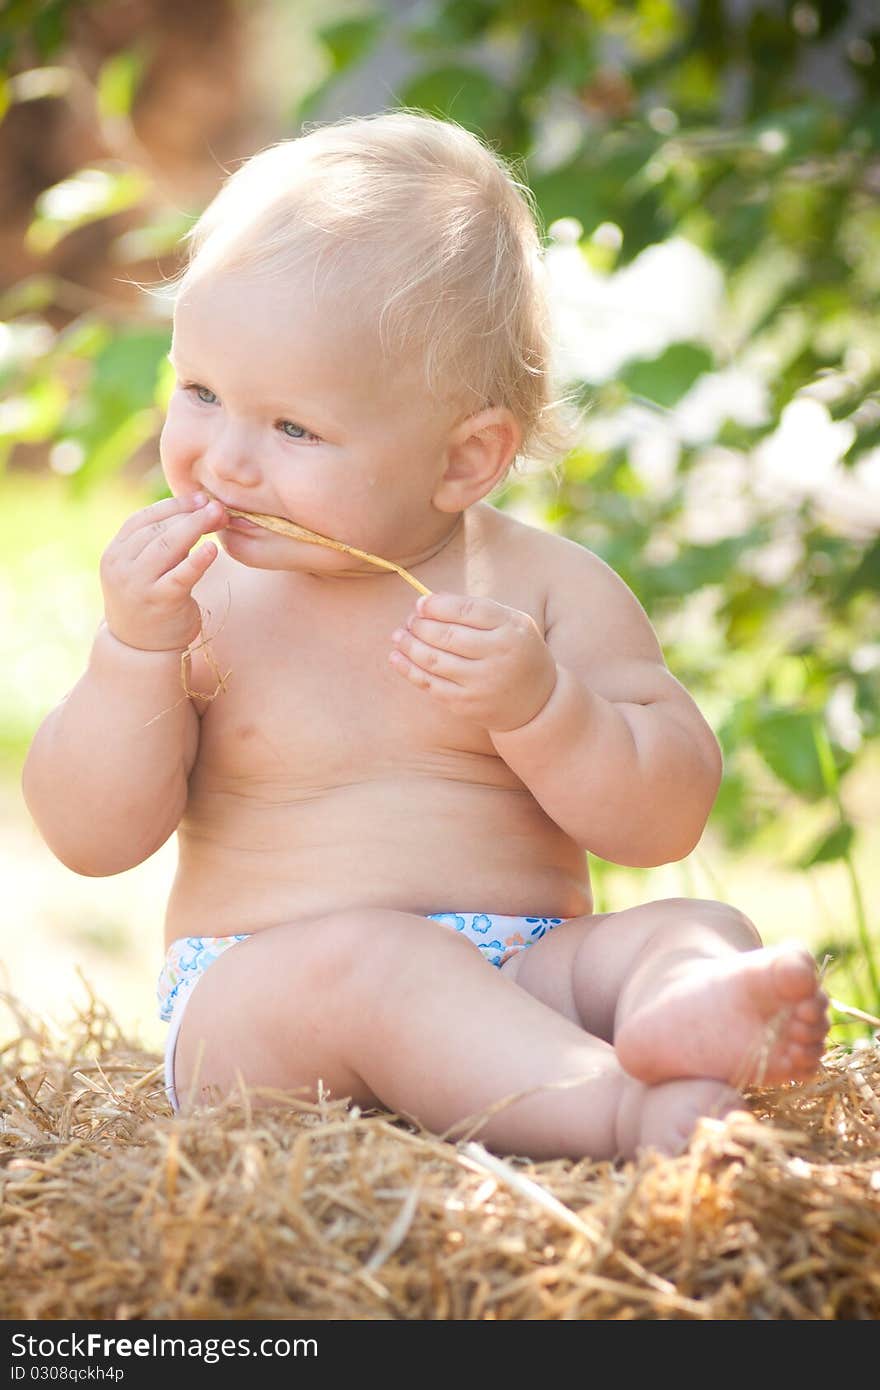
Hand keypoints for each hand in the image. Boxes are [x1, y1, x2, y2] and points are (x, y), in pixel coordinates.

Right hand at [100, 493, 227, 651]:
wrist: (141, 648)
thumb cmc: (150, 600)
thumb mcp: (147, 568)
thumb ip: (161, 542)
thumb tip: (199, 508)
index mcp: (115, 553)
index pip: (142, 518)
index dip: (173, 505)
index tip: (200, 498)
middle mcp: (121, 566)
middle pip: (157, 529)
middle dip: (190, 514)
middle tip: (217, 506)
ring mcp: (138, 584)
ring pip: (167, 545)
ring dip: (195, 527)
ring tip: (219, 517)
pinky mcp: (160, 602)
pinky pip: (180, 575)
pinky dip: (197, 560)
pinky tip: (213, 549)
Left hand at [389, 591, 557, 731]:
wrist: (536, 703)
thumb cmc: (517, 653)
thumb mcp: (512, 625)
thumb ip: (479, 610)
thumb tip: (428, 602)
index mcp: (511, 630)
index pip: (468, 610)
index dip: (438, 605)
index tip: (420, 603)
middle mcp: (498, 656)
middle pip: (447, 635)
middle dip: (420, 625)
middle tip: (410, 620)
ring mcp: (481, 683)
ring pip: (433, 660)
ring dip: (409, 645)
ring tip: (399, 635)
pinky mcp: (465, 703)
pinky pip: (429, 684)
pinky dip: (408, 669)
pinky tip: (396, 656)